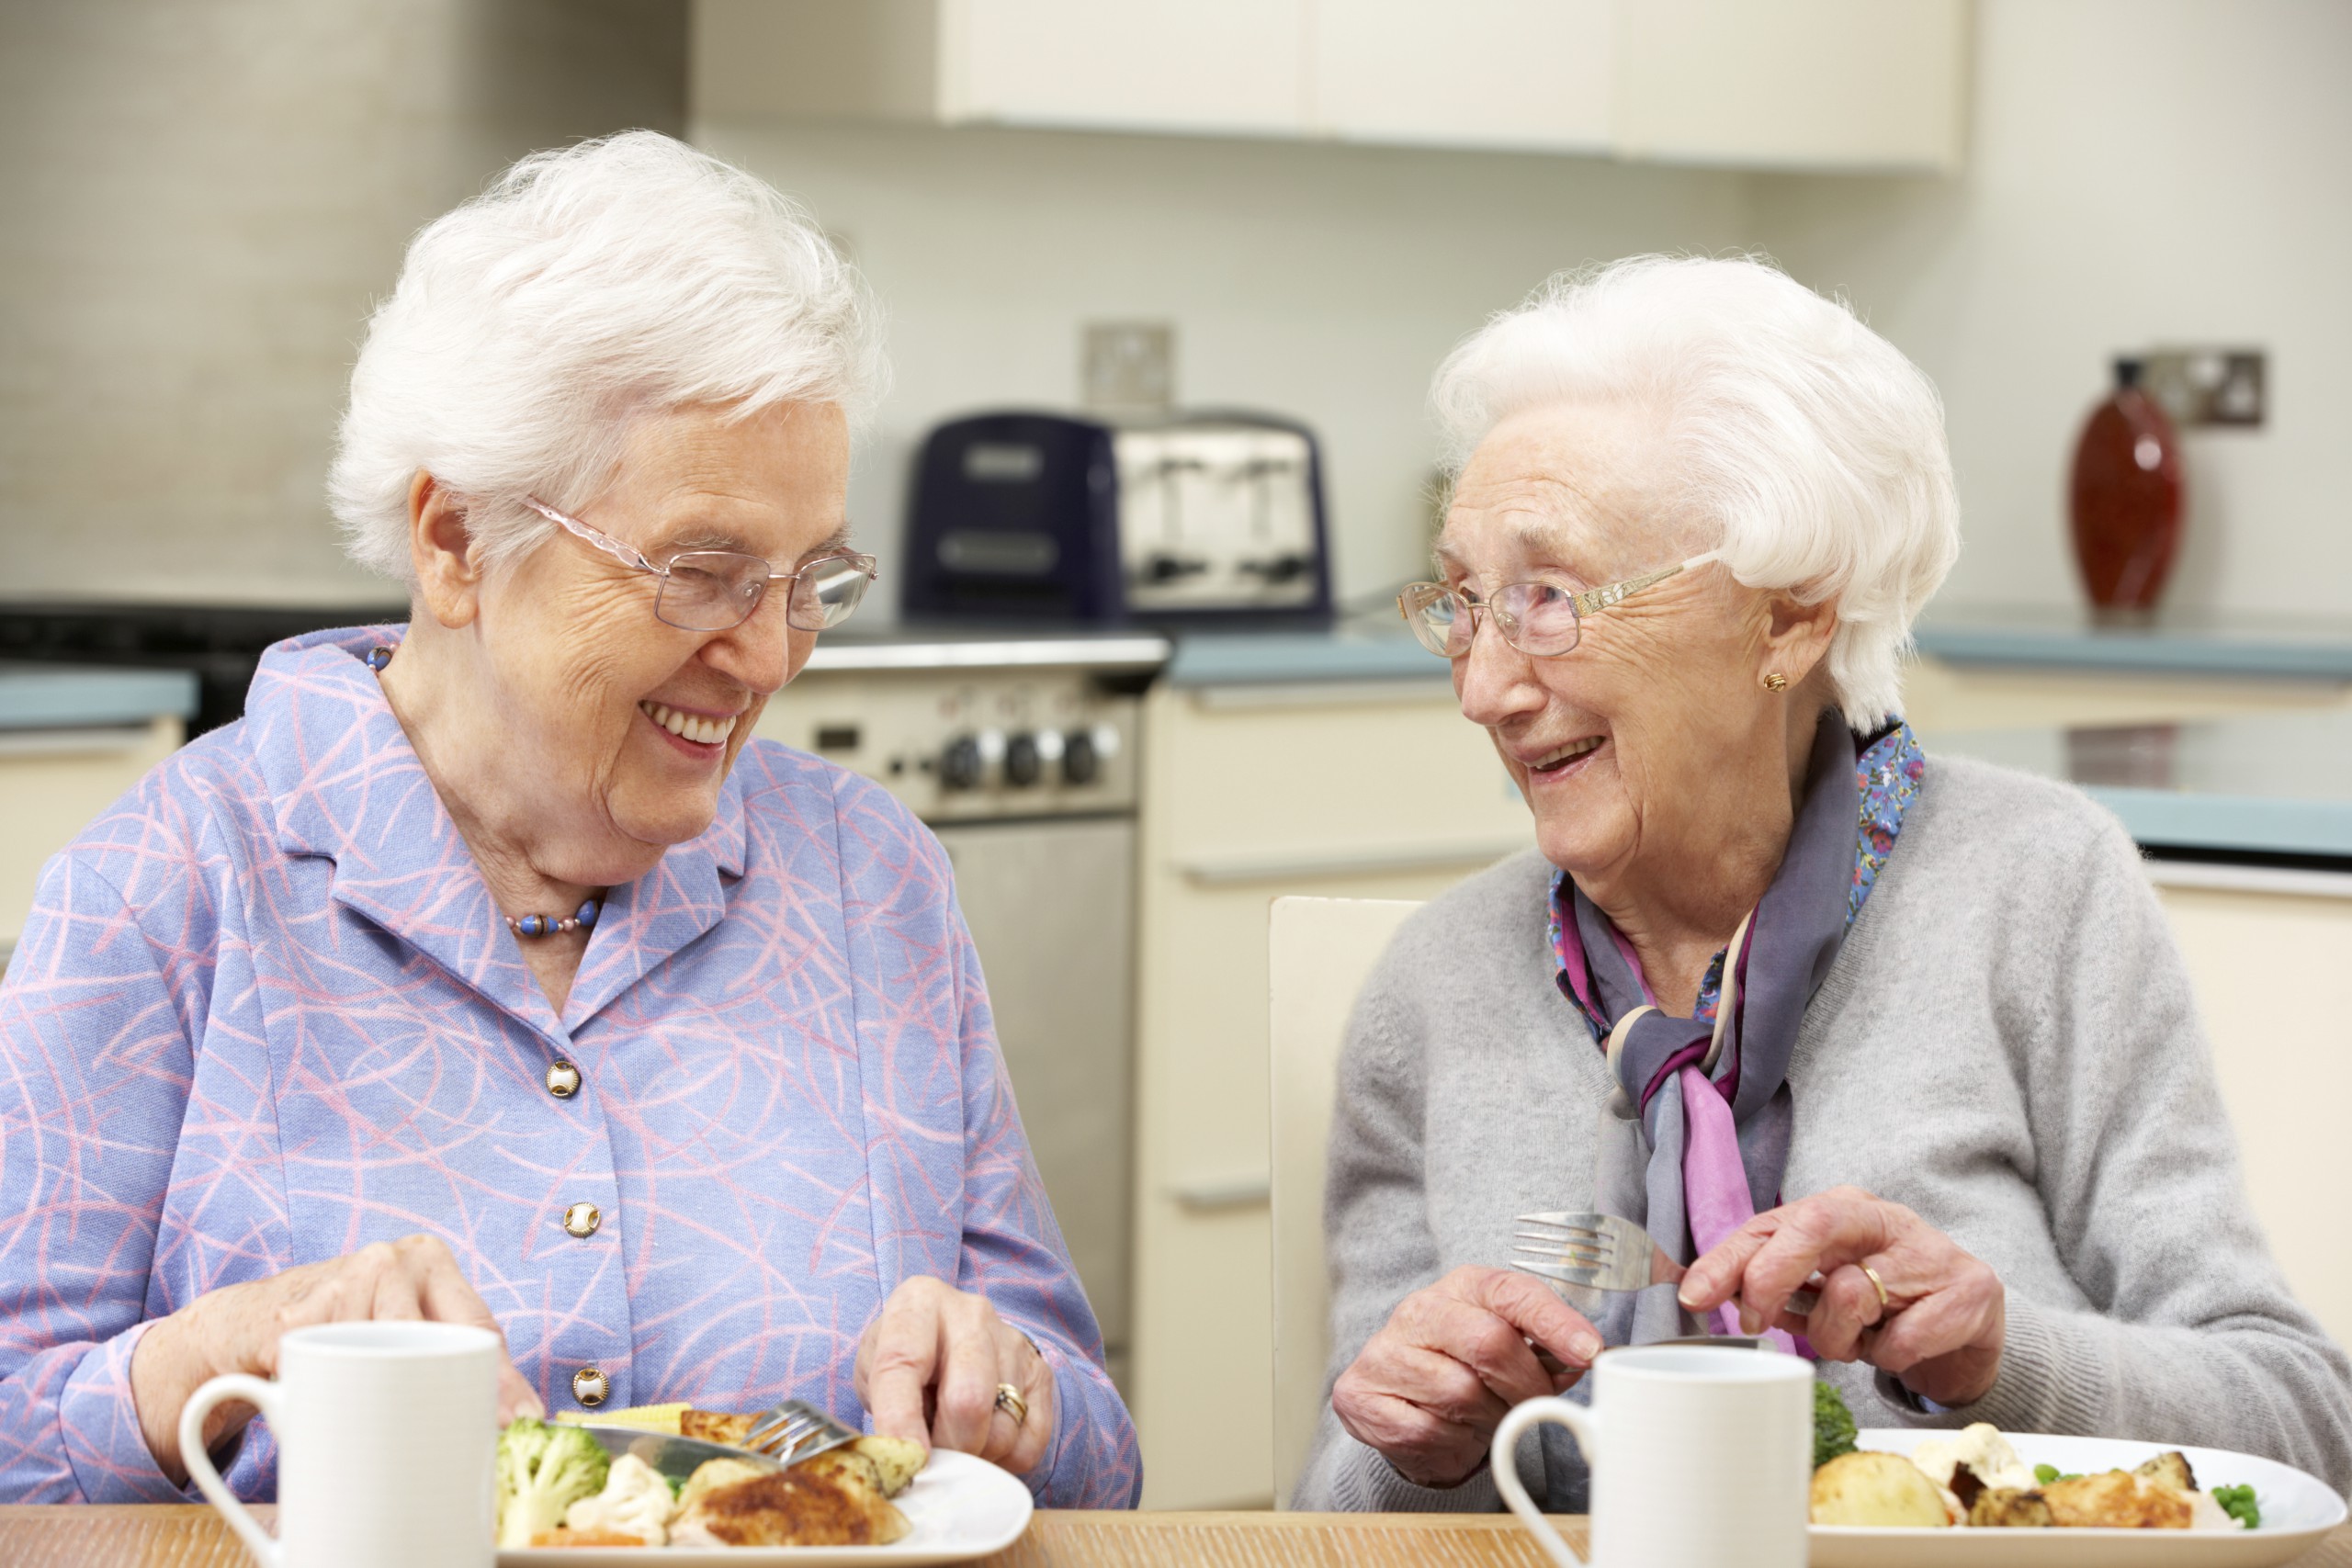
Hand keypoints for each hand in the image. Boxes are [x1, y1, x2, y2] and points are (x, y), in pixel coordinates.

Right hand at [129, 1234, 541, 1484]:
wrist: (251, 1319)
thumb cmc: (347, 1325)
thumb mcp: (404, 1325)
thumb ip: (450, 1354)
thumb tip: (516, 1418)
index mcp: (431, 1262)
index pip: (478, 1324)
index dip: (501, 1376)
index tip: (524, 1419)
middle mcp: (392, 1262)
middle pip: (435, 1339)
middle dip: (455, 1391)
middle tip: (469, 1435)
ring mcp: (342, 1282)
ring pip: (382, 1358)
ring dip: (383, 1395)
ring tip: (387, 1416)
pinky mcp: (297, 1316)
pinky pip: (327, 1369)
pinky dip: (330, 1393)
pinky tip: (325, 1396)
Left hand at [854, 1276, 1054, 1475]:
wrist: (947, 1341)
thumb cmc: (905, 1360)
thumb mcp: (873, 1373)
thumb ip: (885, 1410)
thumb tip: (905, 1463)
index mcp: (919, 1303)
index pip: (903, 1363)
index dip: (900, 1419)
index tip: (906, 1462)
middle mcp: (971, 1315)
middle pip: (968, 1399)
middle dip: (948, 1448)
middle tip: (933, 1463)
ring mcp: (1012, 1342)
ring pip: (1001, 1430)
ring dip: (975, 1457)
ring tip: (955, 1443)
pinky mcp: (1041, 1372)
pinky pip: (1030, 1442)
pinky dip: (1005, 1460)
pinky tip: (984, 1442)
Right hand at [1332, 1266, 1603, 1489]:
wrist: (1395, 1392)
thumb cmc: (1463, 1363)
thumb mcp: (1507, 1341)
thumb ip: (1547, 1347)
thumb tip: (1585, 1356)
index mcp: (1462, 1287)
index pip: (1512, 1292)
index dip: (1555, 1322)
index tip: (1590, 1350)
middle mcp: (1419, 1311)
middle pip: (1490, 1343)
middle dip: (1526, 1385)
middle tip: (1535, 1403)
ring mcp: (1386, 1352)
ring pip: (1461, 1394)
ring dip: (1488, 1419)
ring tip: (1486, 1417)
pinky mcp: (1362, 1395)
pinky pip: (1427, 1430)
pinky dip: (1452, 1443)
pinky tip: (1452, 1432)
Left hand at [1678, 1185, 2004, 1405]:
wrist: (1970, 1320)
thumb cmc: (1885, 1298)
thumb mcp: (1823, 1285)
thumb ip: (1774, 1284)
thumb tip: (1704, 1295)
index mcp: (1840, 1209)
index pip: (1771, 1223)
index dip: (1727, 1260)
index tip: (1695, 1296)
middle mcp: (1883, 1218)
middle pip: (1812, 1227)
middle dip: (1770, 1278)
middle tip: (1756, 1322)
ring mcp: (1930, 1250)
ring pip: (1852, 1294)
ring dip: (1837, 1338)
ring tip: (1852, 1341)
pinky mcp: (1970, 1289)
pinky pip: (1903, 1340)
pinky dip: (1889, 1357)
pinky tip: (1895, 1347)